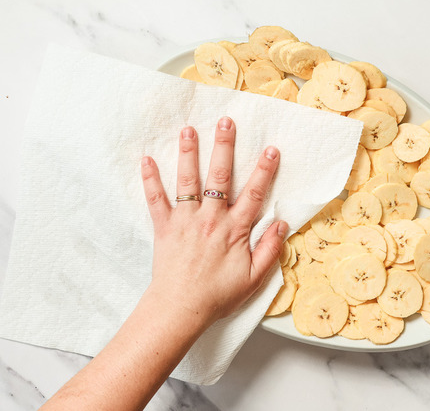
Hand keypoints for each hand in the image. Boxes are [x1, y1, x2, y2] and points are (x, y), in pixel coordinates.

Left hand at [140, 116, 286, 324]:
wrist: (181, 309)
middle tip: (225, 121)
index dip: (264, 170)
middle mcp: (210, 219)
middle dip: (224, 146)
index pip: (254, 193)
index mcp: (235, 230)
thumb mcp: (254, 278)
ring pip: (188, 181)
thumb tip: (282, 223)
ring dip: (189, 153)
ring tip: (188, 129)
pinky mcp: (164, 227)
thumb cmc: (218, 295)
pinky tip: (146, 160)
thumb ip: (270, 249)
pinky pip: (156, 200)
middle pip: (220, 176)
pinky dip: (150, 180)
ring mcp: (186, 221)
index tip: (271, 148)